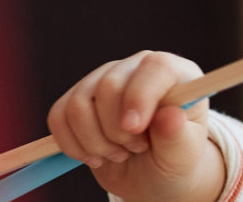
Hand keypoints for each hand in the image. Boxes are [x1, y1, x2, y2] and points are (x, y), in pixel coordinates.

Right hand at [47, 50, 225, 201]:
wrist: (154, 174)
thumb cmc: (174, 159)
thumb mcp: (184, 155)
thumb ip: (178, 136)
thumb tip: (169, 116)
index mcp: (175, 74)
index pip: (155, 67)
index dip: (140, 97)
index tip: (135, 130)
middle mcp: (137, 68)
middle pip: (109, 86)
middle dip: (116, 130)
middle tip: (136, 149)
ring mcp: (104, 79)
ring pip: (78, 104)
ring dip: (94, 142)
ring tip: (119, 154)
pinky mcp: (78, 98)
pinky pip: (58, 117)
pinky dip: (72, 145)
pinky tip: (96, 156)